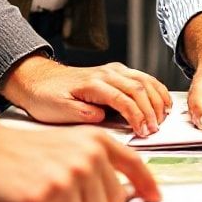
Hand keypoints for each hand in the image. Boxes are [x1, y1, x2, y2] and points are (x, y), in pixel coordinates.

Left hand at [0, 54, 171, 137]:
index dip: (136, 116)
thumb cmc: (46, 97)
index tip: (143, 131)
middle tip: (155, 129)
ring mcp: (113, 71)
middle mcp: (106, 73)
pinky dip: (156, 88)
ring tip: (162, 118)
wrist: (38, 80)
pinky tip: (162, 100)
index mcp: (93, 84)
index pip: (123, 99)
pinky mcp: (116, 72)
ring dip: (156, 99)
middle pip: (138, 88)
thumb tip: (102, 117)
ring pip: (144, 80)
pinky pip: (142, 77)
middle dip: (150, 110)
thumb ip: (81, 114)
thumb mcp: (57, 111)